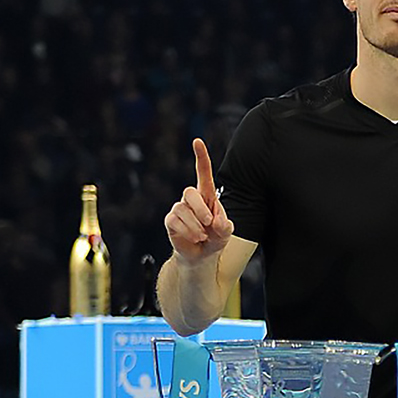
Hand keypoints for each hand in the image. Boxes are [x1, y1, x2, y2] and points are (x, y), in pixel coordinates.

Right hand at [164, 138, 234, 263]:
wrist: (201, 255)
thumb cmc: (215, 239)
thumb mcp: (226, 233)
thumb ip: (225, 226)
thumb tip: (217, 221)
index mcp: (206, 195)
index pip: (203, 173)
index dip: (201, 157)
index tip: (197, 141)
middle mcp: (191, 199)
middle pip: (190, 192)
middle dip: (201, 209)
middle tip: (209, 224)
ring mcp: (179, 208)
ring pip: (183, 210)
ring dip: (196, 226)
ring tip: (203, 236)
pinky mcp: (171, 220)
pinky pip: (176, 221)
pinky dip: (188, 232)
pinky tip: (195, 238)